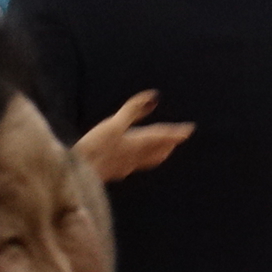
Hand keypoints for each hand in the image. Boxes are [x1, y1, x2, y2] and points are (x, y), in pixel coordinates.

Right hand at [72, 90, 193, 182]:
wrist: (81, 175)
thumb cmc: (96, 146)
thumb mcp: (114, 123)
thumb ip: (133, 109)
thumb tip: (154, 97)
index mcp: (138, 143)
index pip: (162, 136)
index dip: (176, 131)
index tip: (190, 129)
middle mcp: (136, 156)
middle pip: (158, 150)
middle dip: (169, 143)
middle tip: (179, 138)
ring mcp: (126, 166)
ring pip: (149, 159)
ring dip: (159, 152)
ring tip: (164, 150)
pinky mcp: (115, 171)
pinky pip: (136, 163)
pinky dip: (142, 158)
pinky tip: (133, 158)